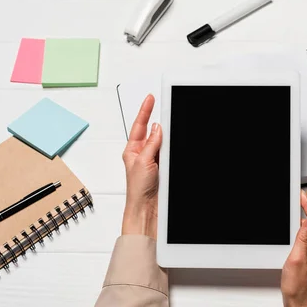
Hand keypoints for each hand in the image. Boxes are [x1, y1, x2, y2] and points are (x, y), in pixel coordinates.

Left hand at [121, 94, 162, 238]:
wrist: (146, 208)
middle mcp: (143, 153)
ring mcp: (154, 161)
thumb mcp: (142, 161)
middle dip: (160, 126)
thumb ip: (150, 143)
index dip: (145, 110)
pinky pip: (170, 153)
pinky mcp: (164, 168)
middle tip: (166, 114)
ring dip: (167, 141)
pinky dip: (172, 150)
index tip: (150, 98)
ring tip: (166, 148)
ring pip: (164, 143)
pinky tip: (174, 150)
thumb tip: (158, 128)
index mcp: (132, 150)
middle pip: (154, 132)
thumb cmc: (137, 189)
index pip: (140, 125)